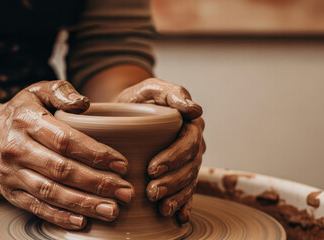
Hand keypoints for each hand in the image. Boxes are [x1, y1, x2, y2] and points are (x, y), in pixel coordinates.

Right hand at [0, 80, 134, 229]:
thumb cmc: (21, 112)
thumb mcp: (37, 91)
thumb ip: (62, 92)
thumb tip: (85, 104)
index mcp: (27, 121)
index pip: (65, 141)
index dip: (95, 154)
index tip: (121, 164)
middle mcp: (16, 149)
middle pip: (61, 170)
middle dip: (97, 183)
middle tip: (126, 191)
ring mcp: (11, 174)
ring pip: (51, 192)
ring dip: (84, 204)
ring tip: (112, 210)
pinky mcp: (10, 193)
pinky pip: (36, 207)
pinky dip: (60, 217)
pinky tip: (83, 221)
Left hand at [115, 78, 204, 222]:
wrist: (128, 110)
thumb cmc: (139, 99)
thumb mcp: (152, 88)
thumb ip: (173, 93)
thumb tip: (195, 110)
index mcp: (190, 124)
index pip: (189, 142)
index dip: (174, 157)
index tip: (152, 168)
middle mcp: (193, 143)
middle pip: (190, 166)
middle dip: (172, 181)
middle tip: (152, 191)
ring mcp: (188, 159)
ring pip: (189, 180)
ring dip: (177, 195)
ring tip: (162, 207)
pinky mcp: (179, 171)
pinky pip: (187, 190)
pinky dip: (184, 204)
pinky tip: (178, 216)